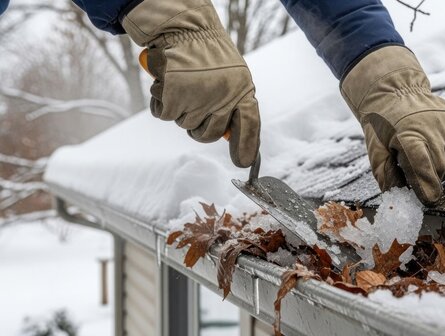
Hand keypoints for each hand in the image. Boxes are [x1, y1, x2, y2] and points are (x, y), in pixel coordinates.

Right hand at [122, 0, 259, 167]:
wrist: (183, 28)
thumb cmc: (206, 54)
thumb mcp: (231, 75)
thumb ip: (233, 103)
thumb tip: (230, 136)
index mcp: (242, 90)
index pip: (250, 124)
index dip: (247, 146)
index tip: (242, 163)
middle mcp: (224, 97)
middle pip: (209, 134)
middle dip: (198, 127)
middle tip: (193, 106)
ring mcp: (200, 99)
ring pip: (184, 125)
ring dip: (178, 110)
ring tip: (180, 84)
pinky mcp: (176, 97)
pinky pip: (164, 115)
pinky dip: (160, 102)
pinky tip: (165, 84)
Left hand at [341, 46, 444, 205]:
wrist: (398, 93)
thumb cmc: (384, 125)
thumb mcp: (376, 149)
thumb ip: (384, 174)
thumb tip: (395, 196)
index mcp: (407, 136)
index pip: (423, 169)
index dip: (426, 188)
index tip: (428, 199)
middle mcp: (432, 130)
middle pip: (440, 170)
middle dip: (430, 178)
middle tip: (418, 172)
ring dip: (444, 171)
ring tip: (429, 161)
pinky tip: (443, 156)